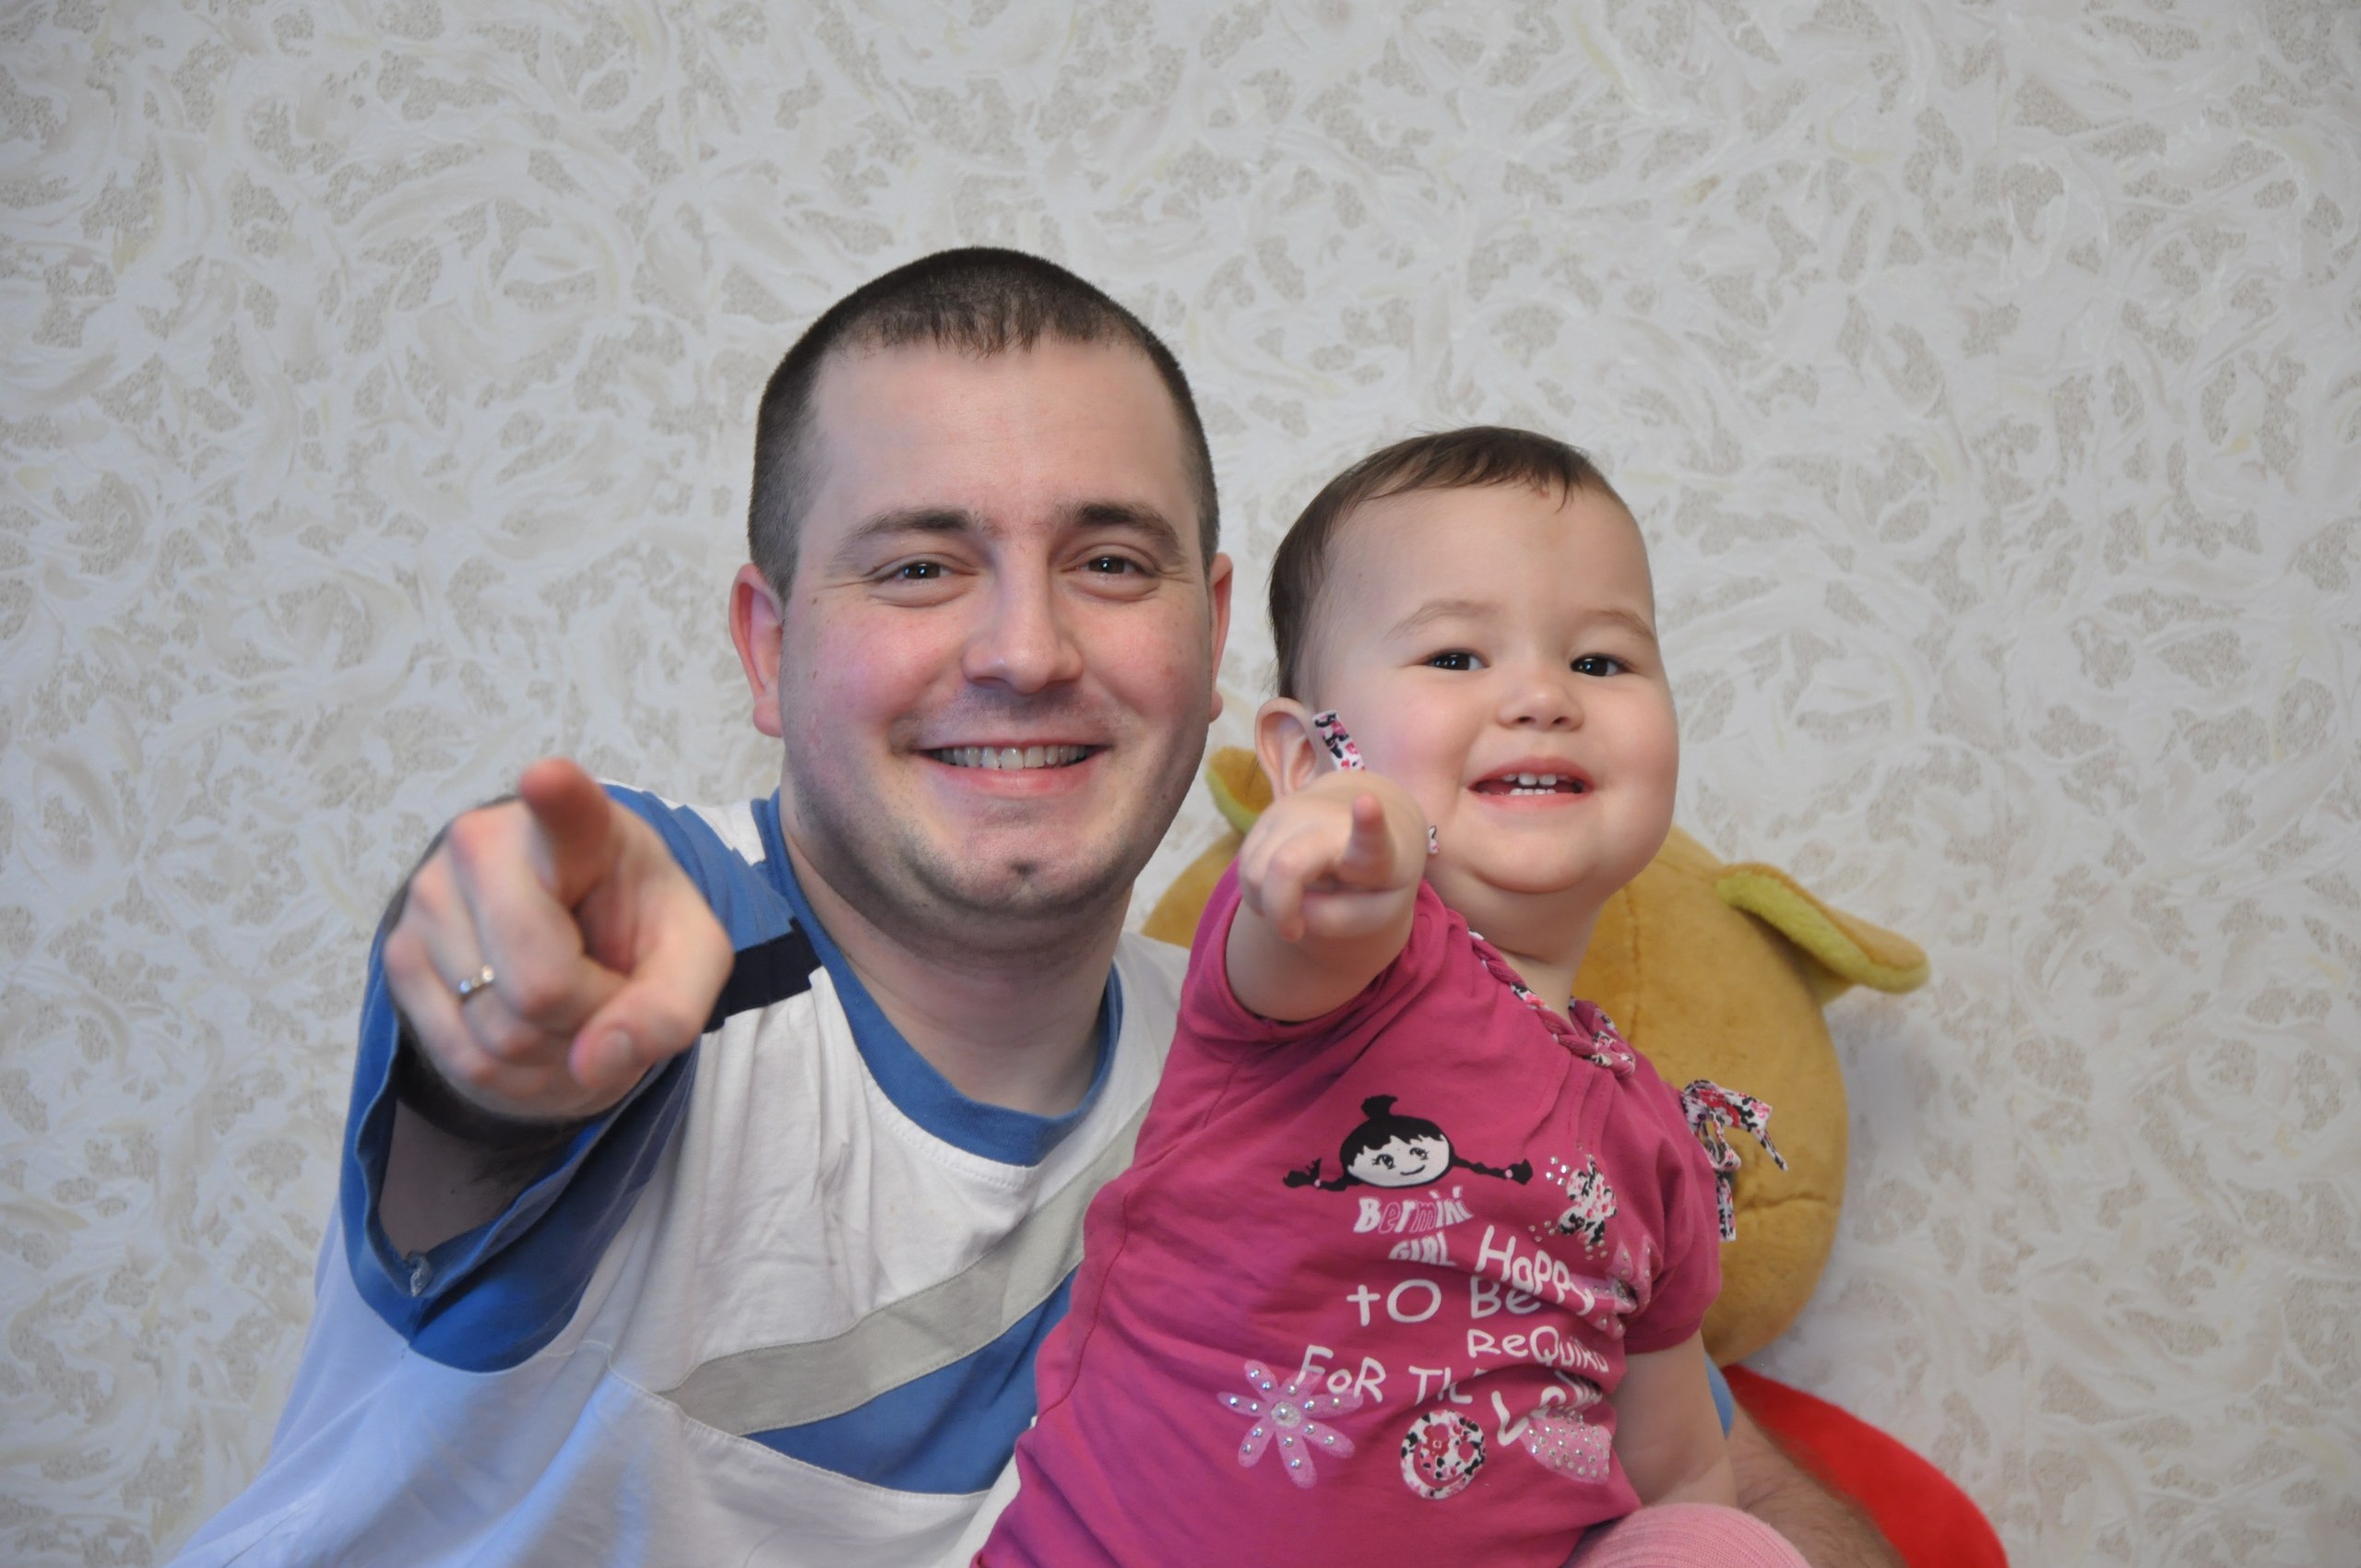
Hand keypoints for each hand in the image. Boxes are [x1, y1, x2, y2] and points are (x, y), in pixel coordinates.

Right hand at [380, 759, 733, 1125]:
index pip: (565, 805)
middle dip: (589, 1018)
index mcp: (580, 827)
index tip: (549, 779)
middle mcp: (485, 845)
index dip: (557, 796)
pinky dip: (514, 1072)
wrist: (573, 931)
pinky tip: (533, 1029)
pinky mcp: (398, 950)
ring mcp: (429, 896)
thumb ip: (669, 1009)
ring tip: (569, 1003)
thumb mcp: (689, 963)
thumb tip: (594, 1062)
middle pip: (538, 987)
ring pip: (497, 1034)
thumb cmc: (634, 927)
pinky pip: (462, 1058)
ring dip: (553, 1051)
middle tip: (606, 987)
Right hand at [1234, 770, 1427, 945]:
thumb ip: (1338, 920)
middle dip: (1279, 910)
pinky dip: (1257, 890)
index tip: (1367, 802)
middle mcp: (1331, 821)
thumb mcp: (1376, 914)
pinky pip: (1245, 865)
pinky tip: (1282, 888)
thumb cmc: (1372, 882)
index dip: (1369, 820)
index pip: (1370, 837)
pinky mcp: (1269, 814)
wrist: (1365, 826)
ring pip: (1255, 870)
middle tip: (1295, 931)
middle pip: (1285, 865)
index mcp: (1374, 849)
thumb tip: (1292, 908)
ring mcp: (1295, 812)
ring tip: (1295, 907)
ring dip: (1265, 902)